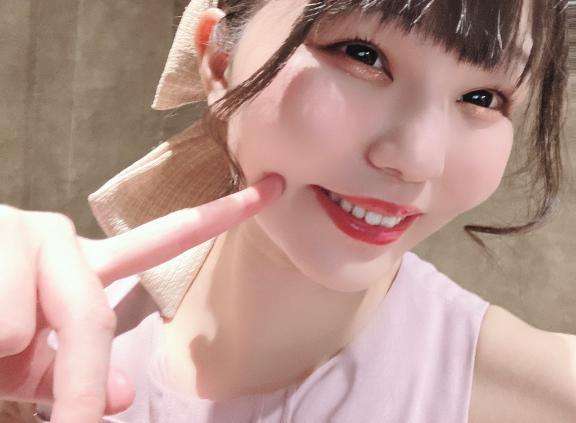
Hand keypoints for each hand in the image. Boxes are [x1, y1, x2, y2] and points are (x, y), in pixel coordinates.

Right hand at [0, 173, 284, 421]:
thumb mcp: (26, 364)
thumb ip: (76, 374)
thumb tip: (124, 397)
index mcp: (81, 262)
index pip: (164, 237)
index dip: (222, 215)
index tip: (274, 188)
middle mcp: (58, 236)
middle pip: (89, 321)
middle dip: (71, 389)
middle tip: (71, 420)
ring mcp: (18, 231)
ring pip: (15, 330)